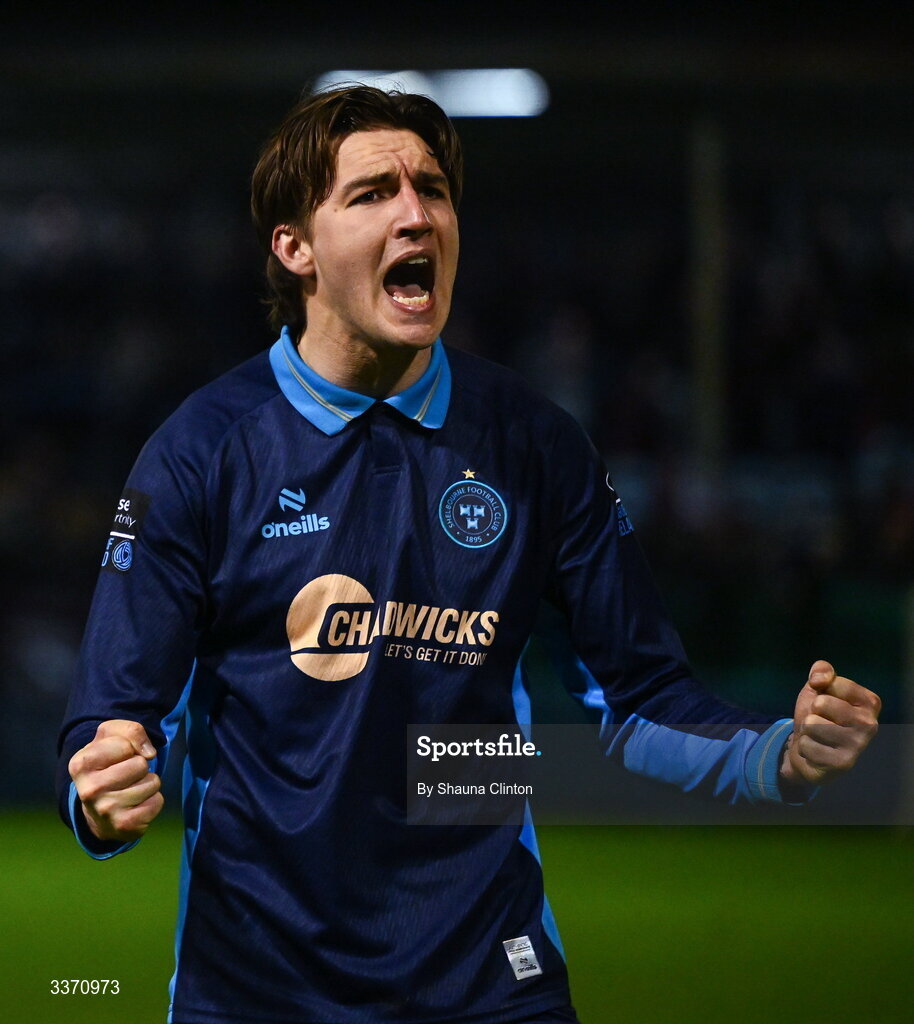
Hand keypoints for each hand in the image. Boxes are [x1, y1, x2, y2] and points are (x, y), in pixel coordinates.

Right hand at [68, 720, 163, 841]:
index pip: (125, 744)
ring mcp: (106, 810)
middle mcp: (89, 790)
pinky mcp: (124, 825)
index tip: (116, 758)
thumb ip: (131, 731)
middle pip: (141, 764)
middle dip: (139, 766)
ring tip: (129, 789)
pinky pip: (157, 801)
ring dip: (147, 783)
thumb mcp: (112, 737)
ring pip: (153, 782)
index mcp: (80, 764)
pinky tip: (136, 804)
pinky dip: (153, 800)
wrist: (98, 809)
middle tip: (124, 776)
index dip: (128, 747)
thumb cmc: (107, 763)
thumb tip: (149, 753)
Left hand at [780, 660, 880, 786]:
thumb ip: (822, 671)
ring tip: (818, 737)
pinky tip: (817, 752)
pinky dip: (805, 748)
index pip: (833, 681)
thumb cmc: (818, 716)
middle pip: (821, 703)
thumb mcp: (818, 688)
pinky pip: (807, 745)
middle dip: (812, 711)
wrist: (809, 752)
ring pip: (811, 724)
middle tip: (820, 721)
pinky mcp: (843, 764)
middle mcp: (870, 724)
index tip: (825, 699)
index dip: (820, 688)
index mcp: (869, 702)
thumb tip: (819, 678)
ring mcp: (858, 745)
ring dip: (807, 730)